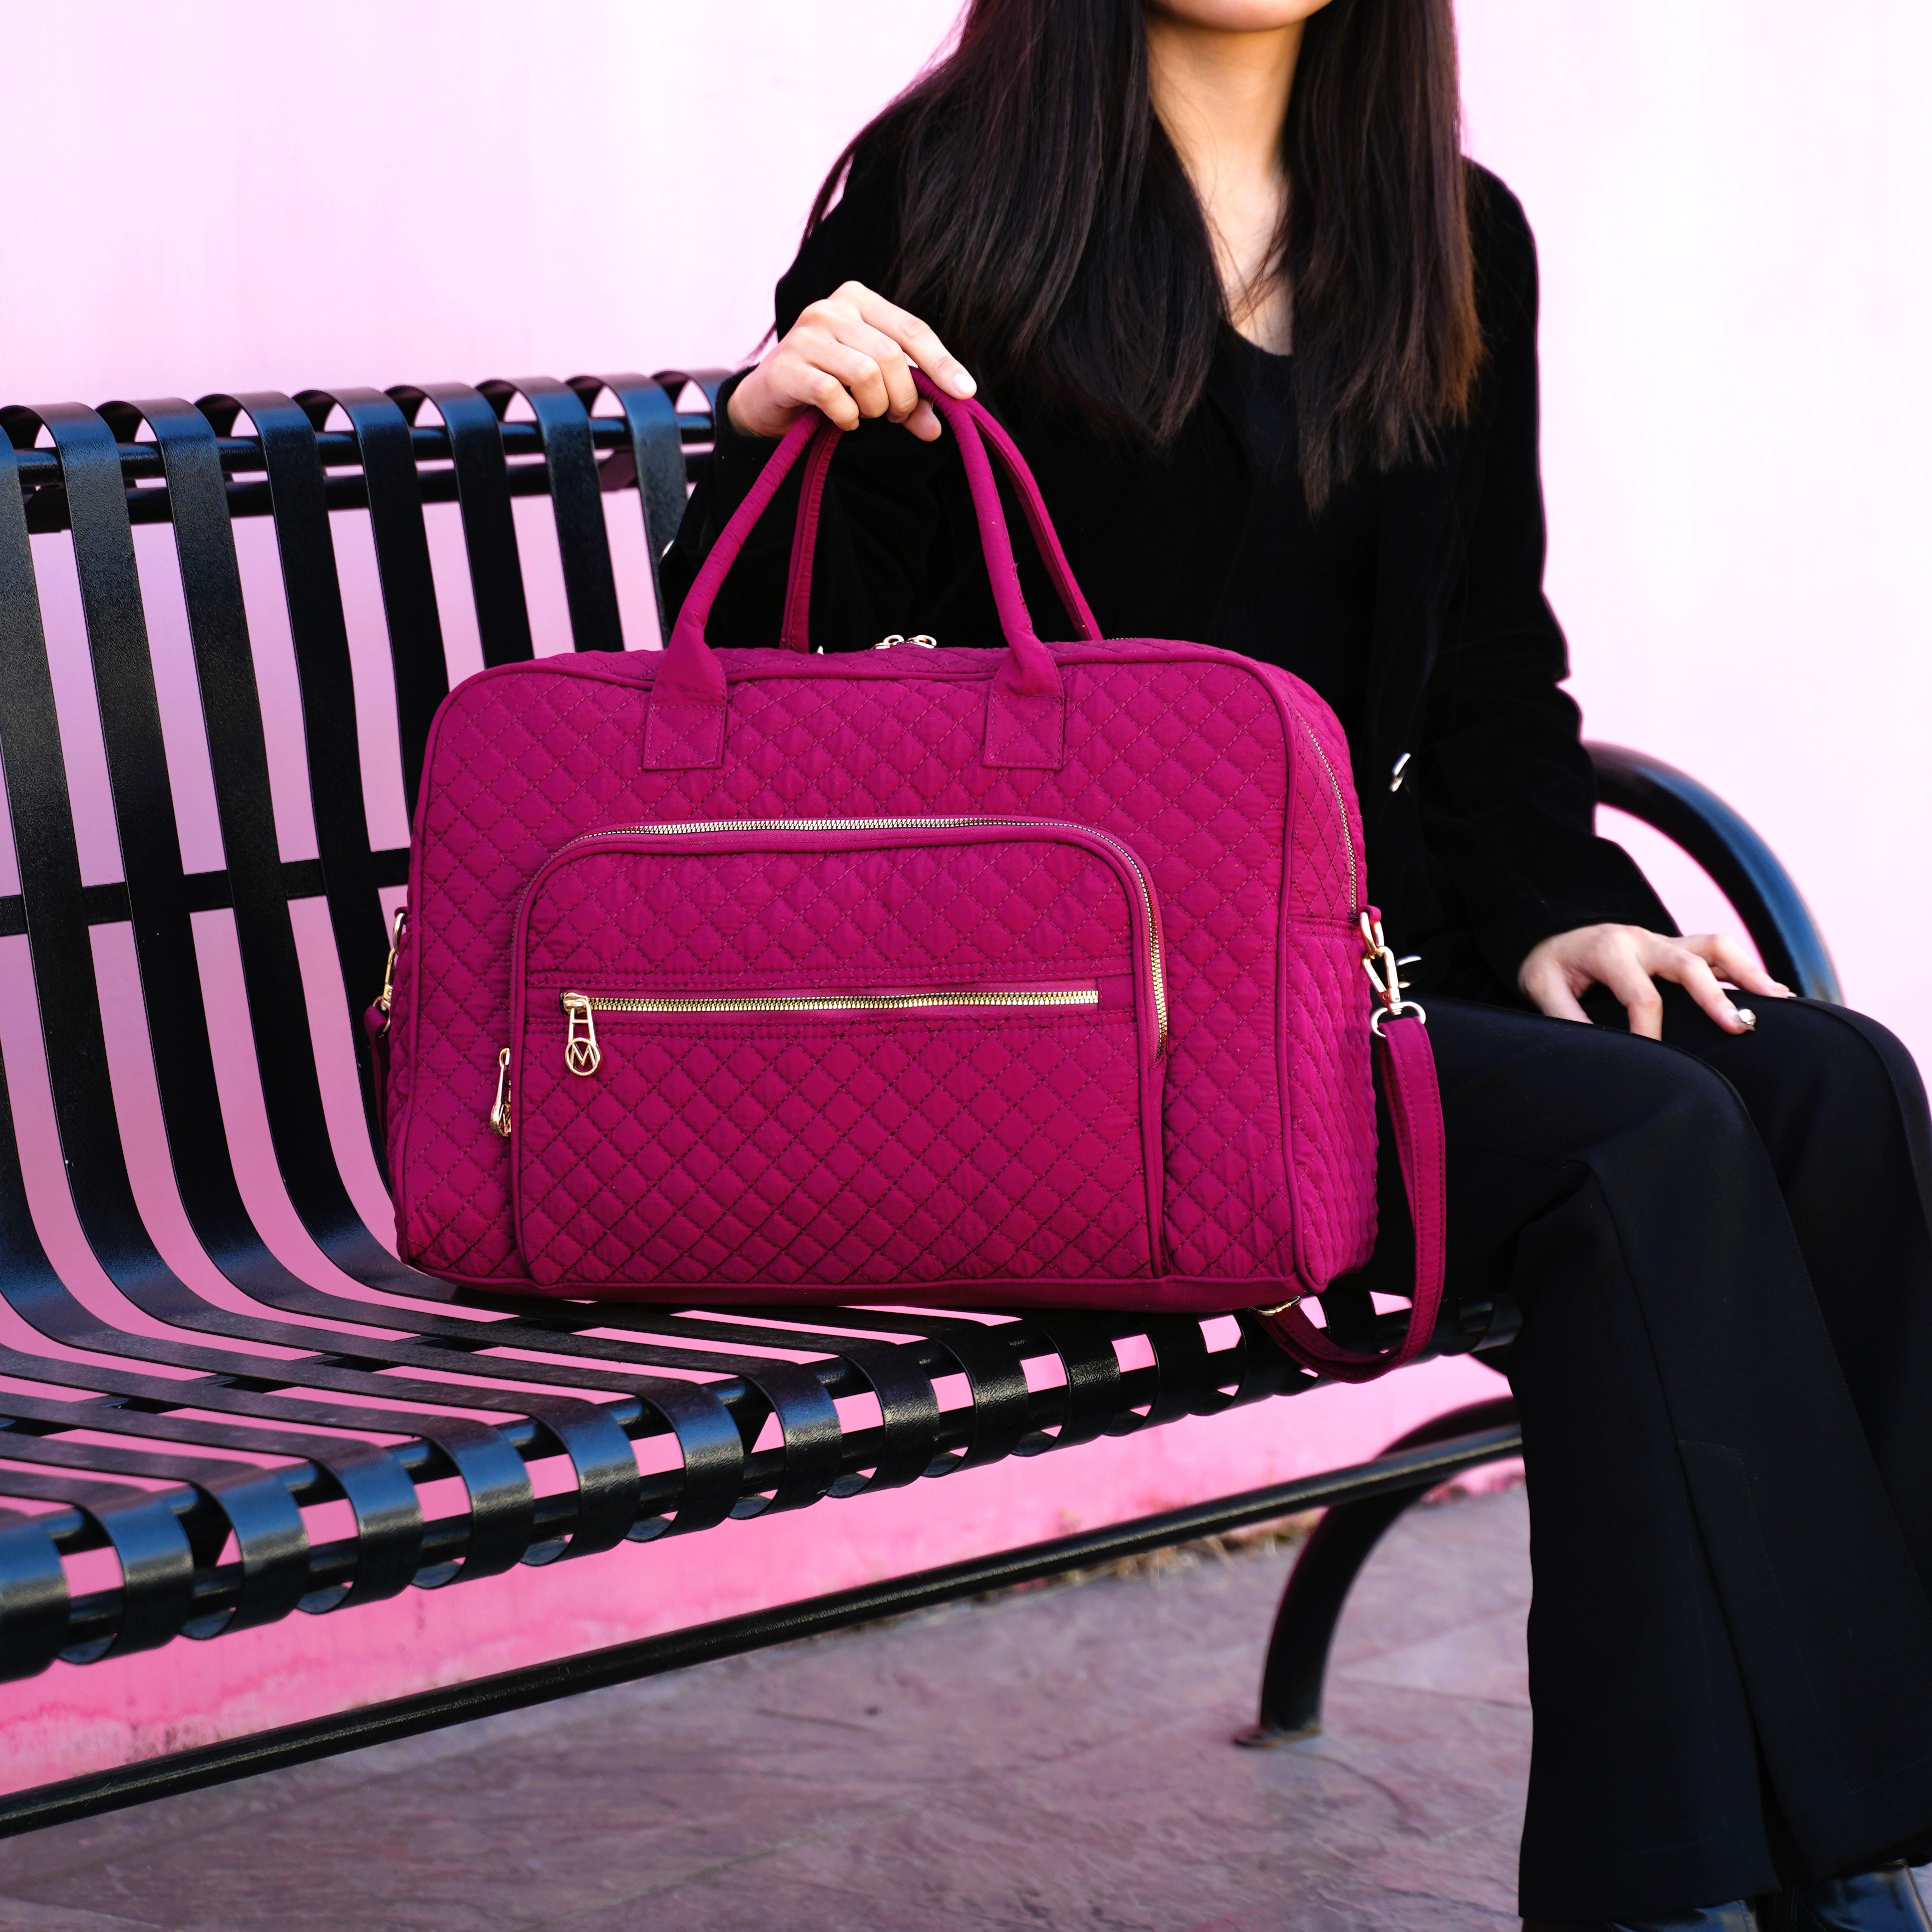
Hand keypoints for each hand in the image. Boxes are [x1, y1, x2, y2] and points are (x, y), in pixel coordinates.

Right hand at [727, 280, 975, 442]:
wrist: (768, 399)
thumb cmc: (828, 383)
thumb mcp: (874, 386)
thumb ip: (909, 401)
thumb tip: (936, 428)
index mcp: (858, 300)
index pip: (912, 330)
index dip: (942, 364)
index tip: (965, 393)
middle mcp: (830, 308)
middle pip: (891, 357)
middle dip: (903, 397)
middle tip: (896, 415)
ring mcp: (805, 334)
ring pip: (865, 374)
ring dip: (874, 407)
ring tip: (864, 414)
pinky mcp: (786, 366)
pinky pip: (832, 395)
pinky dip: (846, 416)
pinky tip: (843, 420)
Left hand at [1518, 924, 1791, 1038]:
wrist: (1549, 934)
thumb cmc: (1548, 965)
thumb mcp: (1541, 988)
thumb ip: (1567, 1017)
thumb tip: (1600, 1051)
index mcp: (1609, 950)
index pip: (1642, 995)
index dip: (1650, 1031)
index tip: (1658, 1060)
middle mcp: (1641, 939)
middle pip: (1690, 962)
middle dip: (1715, 996)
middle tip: (1740, 1027)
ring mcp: (1662, 940)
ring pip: (1715, 946)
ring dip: (1748, 971)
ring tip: (1779, 1001)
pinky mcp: (1675, 946)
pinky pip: (1717, 952)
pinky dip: (1745, 969)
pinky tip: (1771, 993)